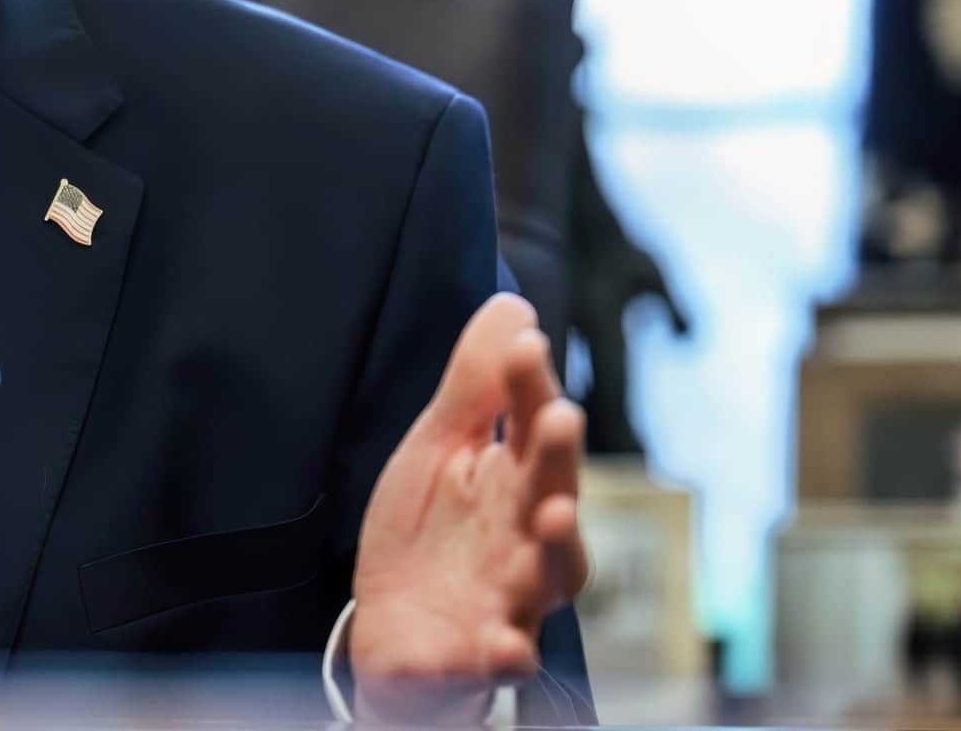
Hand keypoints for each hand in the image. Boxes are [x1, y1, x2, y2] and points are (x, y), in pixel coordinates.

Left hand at [349, 293, 588, 722]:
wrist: (402, 633)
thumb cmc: (431, 533)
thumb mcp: (441, 450)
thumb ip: (476, 387)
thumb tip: (513, 305)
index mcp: (515, 479)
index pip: (530, 423)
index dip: (529, 384)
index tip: (524, 343)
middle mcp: (527, 536)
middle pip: (551, 490)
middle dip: (556, 457)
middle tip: (559, 417)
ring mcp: (511, 596)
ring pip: (543, 573)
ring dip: (551, 547)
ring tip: (553, 517)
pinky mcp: (484, 653)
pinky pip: (505, 656)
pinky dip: (508, 651)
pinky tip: (502, 643)